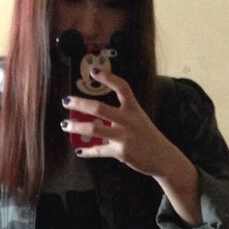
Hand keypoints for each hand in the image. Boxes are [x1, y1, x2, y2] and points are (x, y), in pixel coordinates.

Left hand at [61, 69, 200, 222]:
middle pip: (100, 109)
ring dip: (77, 127)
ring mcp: (124, 137)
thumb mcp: (137, 119)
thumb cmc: (146, 136)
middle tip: (66, 101)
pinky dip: (88, 151)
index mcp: (133, 108)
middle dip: (80, 104)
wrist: (162, 157)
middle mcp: (128, 120)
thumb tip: (91, 117)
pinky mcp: (121, 152)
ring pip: (95, 130)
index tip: (93, 71)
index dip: (108, 78)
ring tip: (65, 125)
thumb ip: (119, 116)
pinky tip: (79, 151)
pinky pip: (100, 151)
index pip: (122, 87)